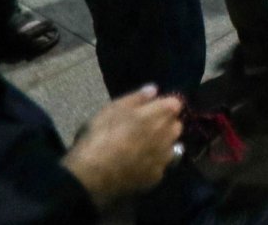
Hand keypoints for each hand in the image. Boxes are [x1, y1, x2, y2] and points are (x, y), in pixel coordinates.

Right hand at [61, 85, 184, 209]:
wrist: (91, 175)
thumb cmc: (100, 136)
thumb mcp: (112, 109)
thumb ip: (137, 98)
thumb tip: (154, 90)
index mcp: (161, 114)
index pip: (175, 104)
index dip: (163, 106)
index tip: (150, 110)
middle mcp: (169, 135)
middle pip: (175, 126)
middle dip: (165, 125)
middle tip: (144, 129)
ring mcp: (165, 158)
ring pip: (171, 146)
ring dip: (162, 145)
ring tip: (141, 148)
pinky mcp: (157, 177)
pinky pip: (161, 166)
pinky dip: (153, 164)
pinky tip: (138, 165)